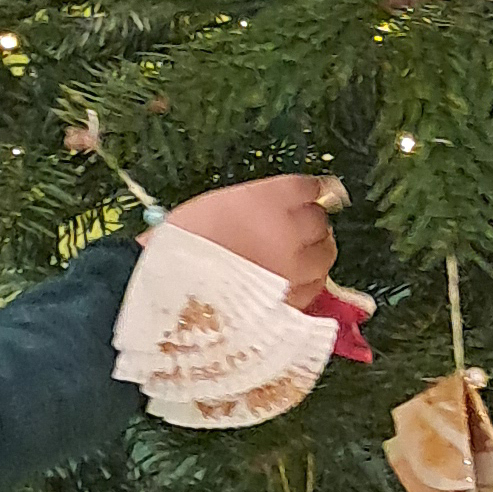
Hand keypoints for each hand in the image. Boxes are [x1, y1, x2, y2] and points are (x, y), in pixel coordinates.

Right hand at [159, 175, 342, 308]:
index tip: (310, 195)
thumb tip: (270, 211)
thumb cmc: (179, 244)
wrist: (168, 291)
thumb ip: (253, 206)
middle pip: (319, 222)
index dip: (309, 193)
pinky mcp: (293, 302)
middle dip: (310, 224)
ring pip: (324, 256)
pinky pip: (314, 287)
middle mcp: (290, 231)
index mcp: (268, 199)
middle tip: (297, 229)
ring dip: (314, 253)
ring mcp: (295, 269)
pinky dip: (307, 282)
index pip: (307, 189)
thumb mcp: (214, 206)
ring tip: (297, 257)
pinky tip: (291, 282)